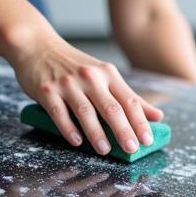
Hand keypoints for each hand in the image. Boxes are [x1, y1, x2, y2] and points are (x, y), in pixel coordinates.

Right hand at [9, 31, 163, 155]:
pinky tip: (77, 142)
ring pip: (86, 112)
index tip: (148, 140)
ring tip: (105, 151)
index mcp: (108, 74)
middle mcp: (90, 77)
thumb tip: (158, 116)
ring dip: (96, 133)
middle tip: (132, 149)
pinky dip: (68, 129)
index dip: (140, 122)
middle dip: (123, 130)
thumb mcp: (104, 75)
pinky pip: (59, 113)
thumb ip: (129, 97)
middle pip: (111, 108)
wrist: (37, 45)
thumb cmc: (74, 65)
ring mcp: (68, 84)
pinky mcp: (47, 91)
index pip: (129, 101)